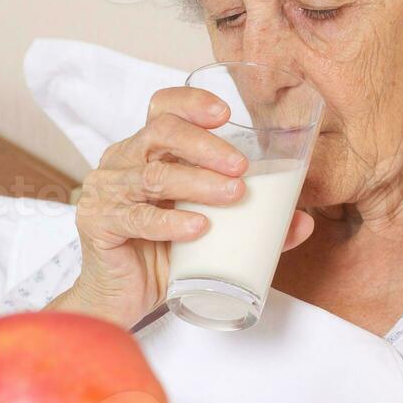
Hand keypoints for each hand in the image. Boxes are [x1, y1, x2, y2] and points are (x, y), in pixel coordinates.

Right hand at [48, 86, 314, 328]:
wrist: (120, 300)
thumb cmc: (164, 256)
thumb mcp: (211, 233)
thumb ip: (254, 224)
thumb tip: (303, 222)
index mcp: (147, 151)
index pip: (162, 108)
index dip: (191, 102)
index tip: (226, 114)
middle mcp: (122, 162)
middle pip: (159, 133)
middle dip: (205, 145)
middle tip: (242, 167)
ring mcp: (106, 192)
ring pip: (152, 175)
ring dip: (197, 182)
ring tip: (233, 194)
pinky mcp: (98, 225)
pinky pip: (135, 218)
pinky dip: (170, 222)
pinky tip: (198, 227)